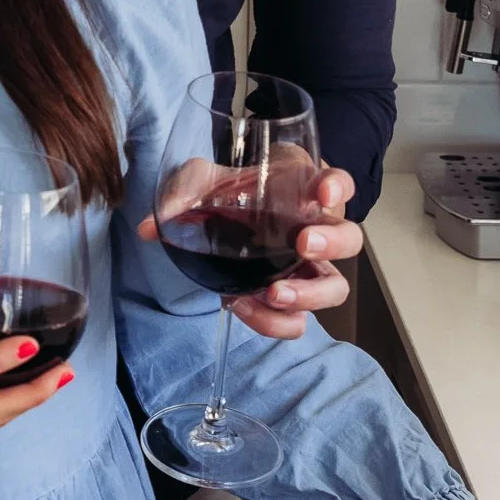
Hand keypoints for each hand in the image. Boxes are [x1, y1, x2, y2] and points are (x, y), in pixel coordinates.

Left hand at [137, 162, 357, 340]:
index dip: (338, 186)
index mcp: (304, 189)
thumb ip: (184, 192)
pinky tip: (241, 305)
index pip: (339, 183)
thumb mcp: (203, 180)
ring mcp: (307, 267)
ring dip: (310, 294)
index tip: (322, 189)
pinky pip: (297, 318)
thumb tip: (151, 227)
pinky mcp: (289, 296)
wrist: (224, 215)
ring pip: (334, 287)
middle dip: (331, 244)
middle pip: (349, 239)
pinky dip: (274, 320)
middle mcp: (316, 228)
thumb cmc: (228, 190)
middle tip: (301, 245)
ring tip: (274, 293)